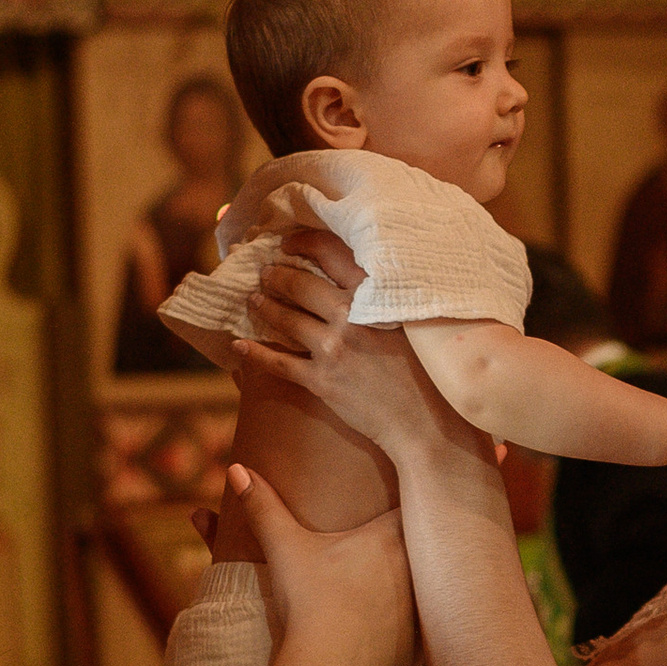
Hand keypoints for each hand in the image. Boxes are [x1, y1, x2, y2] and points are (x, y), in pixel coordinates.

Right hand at [232, 467, 414, 665]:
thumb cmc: (310, 604)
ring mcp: (423, 612)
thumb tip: (236, 469)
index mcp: (390, 540)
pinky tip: (395, 628)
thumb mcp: (284, 549)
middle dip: (416, 544)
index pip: (417, 507)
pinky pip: (422, 633)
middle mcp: (418, 571)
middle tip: (397, 543)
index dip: (412, 503)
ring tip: (395, 587)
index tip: (400, 501)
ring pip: (430, 590)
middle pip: (428, 547)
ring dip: (417, 587)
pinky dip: (410, 630)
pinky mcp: (419, 649)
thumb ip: (263, 507)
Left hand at [242, 246, 457, 462]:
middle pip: (301, 284)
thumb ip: (385, 298)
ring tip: (253, 299)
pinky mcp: (321, 381)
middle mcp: (351, 316)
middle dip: (277, 275)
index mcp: (376, 295)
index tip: (288, 242)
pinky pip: (278, 362)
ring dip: (264, 306)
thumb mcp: (412, 321)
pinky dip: (255, 353)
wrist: (426, 423)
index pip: (332, 253)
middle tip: (265, 272)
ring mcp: (333, 348)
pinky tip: (240, 345)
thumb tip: (358, 278)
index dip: (304, 242)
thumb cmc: (426, 371)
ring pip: (286, 319)